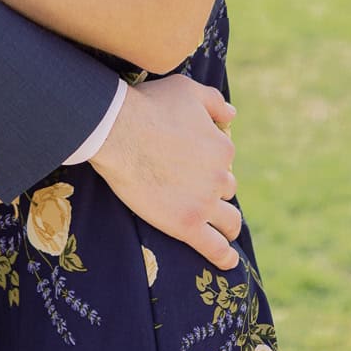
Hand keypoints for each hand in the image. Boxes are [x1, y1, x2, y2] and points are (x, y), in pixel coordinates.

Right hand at [90, 75, 241, 270]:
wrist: (118, 130)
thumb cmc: (149, 105)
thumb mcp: (187, 89)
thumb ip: (214, 101)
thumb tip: (232, 114)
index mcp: (222, 148)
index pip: (224, 160)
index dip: (208, 160)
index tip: (189, 159)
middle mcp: (219, 177)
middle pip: (225, 189)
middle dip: (213, 188)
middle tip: (189, 186)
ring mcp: (204, 203)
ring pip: (228, 220)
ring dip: (225, 221)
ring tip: (219, 226)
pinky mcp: (186, 225)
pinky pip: (214, 248)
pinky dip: (224, 257)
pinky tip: (228, 261)